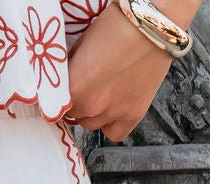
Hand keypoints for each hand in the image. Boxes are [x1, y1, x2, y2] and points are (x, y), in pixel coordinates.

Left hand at [66, 3, 190, 141]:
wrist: (152, 24)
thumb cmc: (117, 26)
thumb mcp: (82, 44)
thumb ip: (71, 69)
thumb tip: (67, 80)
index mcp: (74, 88)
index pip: (57, 105)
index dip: (63, 96)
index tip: (69, 90)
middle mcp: (91, 106)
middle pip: (75, 116)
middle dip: (79, 103)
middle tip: (89, 87)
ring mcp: (113, 112)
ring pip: (93, 125)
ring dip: (94, 113)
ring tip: (104, 93)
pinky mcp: (134, 114)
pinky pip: (115, 133)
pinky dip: (112, 125)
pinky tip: (115, 110)